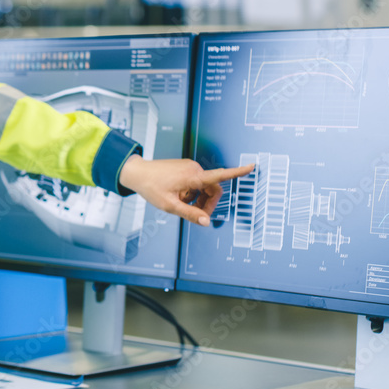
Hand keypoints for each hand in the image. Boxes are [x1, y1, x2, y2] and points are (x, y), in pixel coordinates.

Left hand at [118, 155, 254, 226]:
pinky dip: (192, 192)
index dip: (237, 172)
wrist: (137, 173)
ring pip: (204, 188)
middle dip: (207, 203)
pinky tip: (178, 196)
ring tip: (180, 203)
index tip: (251, 166)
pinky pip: (197, 183)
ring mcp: (190, 167)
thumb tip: (206, 222)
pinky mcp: (186, 168)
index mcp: (193, 177)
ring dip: (198, 199)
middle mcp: (194, 169)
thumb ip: (189, 214)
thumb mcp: (169, 206)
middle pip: (213, 189)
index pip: (220, 175)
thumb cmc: (151, 187)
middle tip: (194, 215)